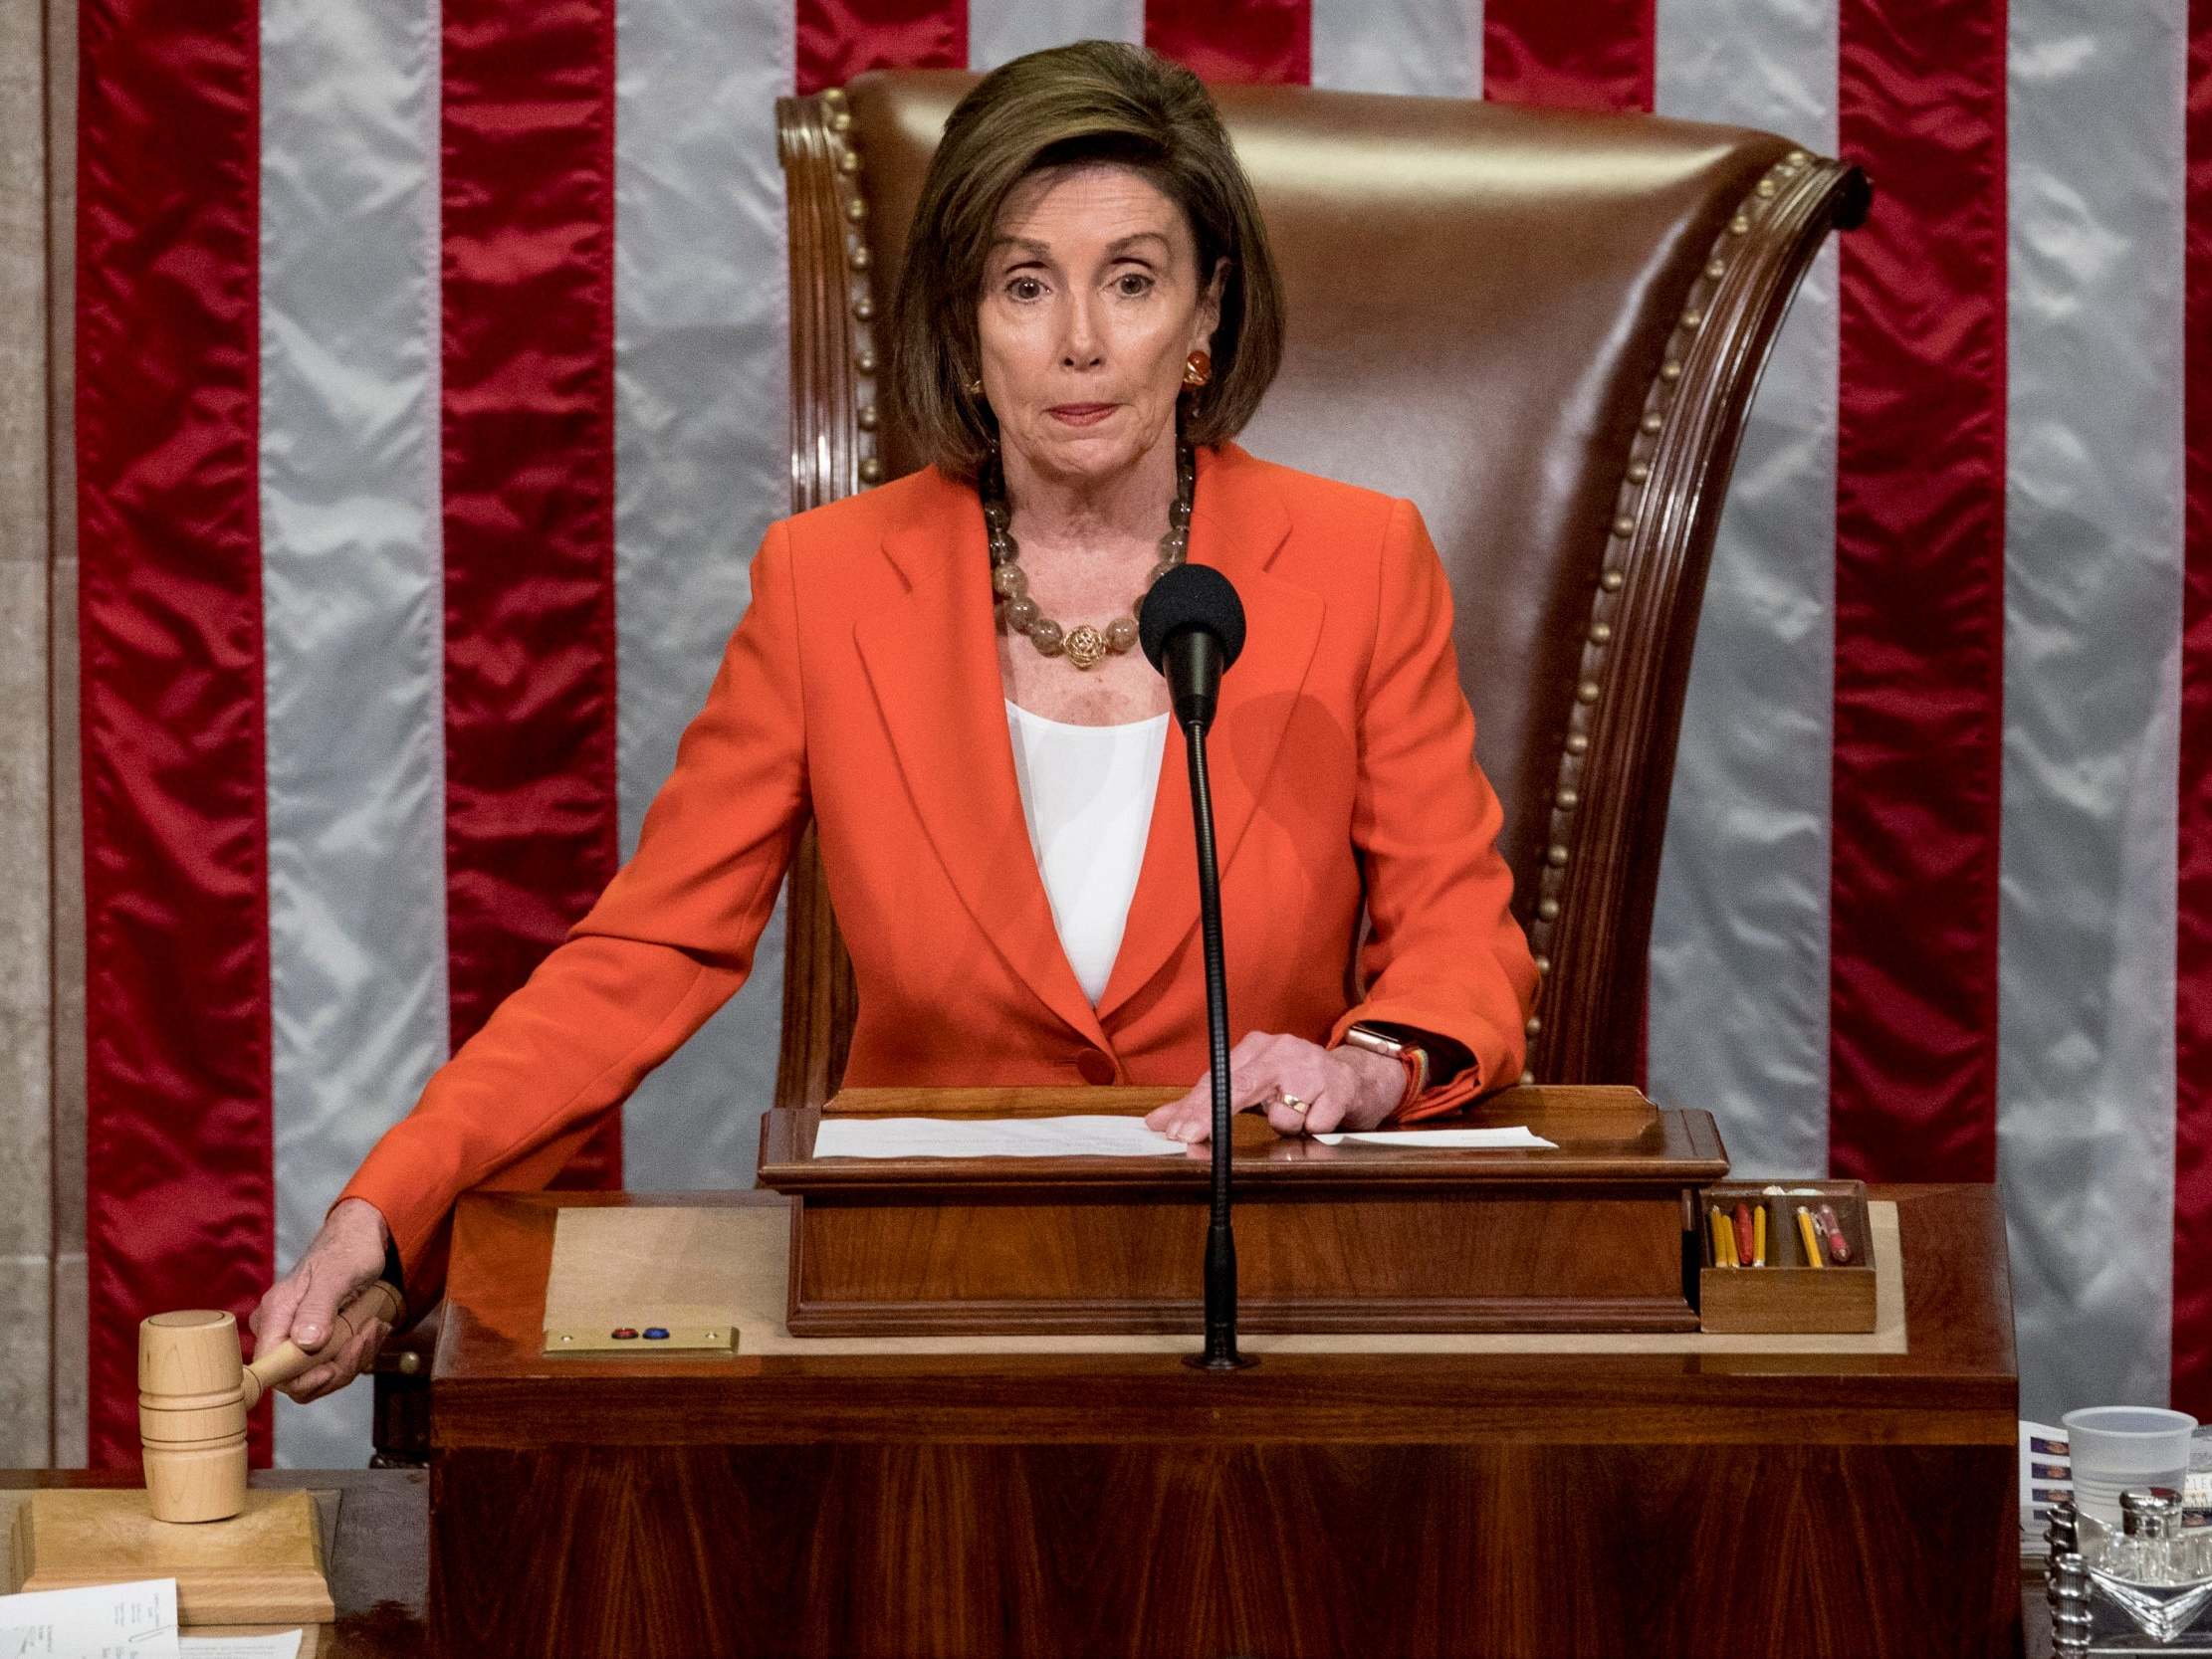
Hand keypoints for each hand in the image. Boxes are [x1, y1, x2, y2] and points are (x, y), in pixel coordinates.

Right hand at [248, 1198, 394, 1402]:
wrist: (362, 1237)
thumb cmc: (347, 1250)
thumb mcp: (336, 1275)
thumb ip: (317, 1308)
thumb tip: (304, 1344)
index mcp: (275, 1314)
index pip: (270, 1367)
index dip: (298, 1379)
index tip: (330, 1368)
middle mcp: (281, 1330)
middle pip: (299, 1379)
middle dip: (339, 1367)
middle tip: (365, 1337)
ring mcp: (299, 1337)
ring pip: (321, 1375)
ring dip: (355, 1357)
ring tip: (373, 1326)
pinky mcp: (318, 1341)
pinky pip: (334, 1364)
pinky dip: (358, 1351)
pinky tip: (371, 1328)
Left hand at [1143, 1031, 1407, 1143]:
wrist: (1359, 1076)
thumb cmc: (1298, 1084)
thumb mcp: (1252, 1087)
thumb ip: (1204, 1105)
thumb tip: (1156, 1123)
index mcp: (1255, 1048)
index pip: (1218, 1080)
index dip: (1194, 1108)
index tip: (1175, 1131)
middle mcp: (1280, 1050)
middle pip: (1239, 1088)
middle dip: (1212, 1116)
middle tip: (1191, 1137)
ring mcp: (1311, 1066)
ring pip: (1280, 1116)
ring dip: (1287, 1126)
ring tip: (1300, 1113)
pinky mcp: (1338, 1087)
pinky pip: (1313, 1125)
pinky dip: (1314, 1129)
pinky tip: (1322, 1115)